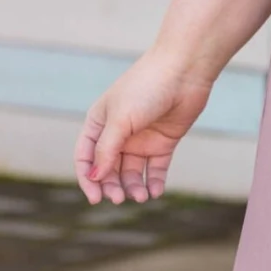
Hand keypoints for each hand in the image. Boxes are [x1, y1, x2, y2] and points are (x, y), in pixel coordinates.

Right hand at [73, 51, 215, 205]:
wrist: (184, 71)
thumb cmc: (146, 88)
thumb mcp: (120, 120)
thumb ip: (107, 149)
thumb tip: (94, 177)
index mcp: (99, 123)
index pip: (86, 157)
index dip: (88, 179)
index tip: (94, 198)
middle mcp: (118, 133)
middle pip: (108, 169)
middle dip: (111, 186)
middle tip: (119, 199)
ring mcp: (141, 139)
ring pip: (131, 172)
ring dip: (133, 186)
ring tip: (140, 196)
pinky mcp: (163, 142)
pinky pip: (155, 169)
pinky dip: (153, 182)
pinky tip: (154, 192)